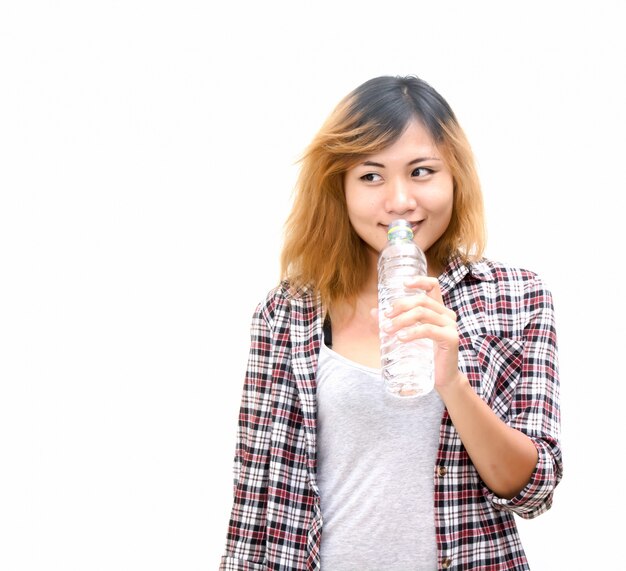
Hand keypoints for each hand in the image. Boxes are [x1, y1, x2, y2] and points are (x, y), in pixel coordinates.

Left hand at [379, 275, 464, 390]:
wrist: (442, 378)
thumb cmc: (425, 356)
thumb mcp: (407, 335)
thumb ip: (392, 322)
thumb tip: (373, 312)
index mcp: (438, 310)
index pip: (433, 286)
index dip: (419, 281)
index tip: (403, 284)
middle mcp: (447, 315)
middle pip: (422, 300)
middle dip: (400, 306)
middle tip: (386, 316)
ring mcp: (450, 326)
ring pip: (423, 313)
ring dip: (401, 320)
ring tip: (388, 329)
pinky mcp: (451, 338)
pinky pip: (428, 330)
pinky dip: (412, 332)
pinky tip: (400, 338)